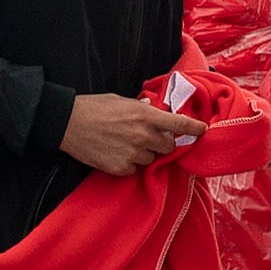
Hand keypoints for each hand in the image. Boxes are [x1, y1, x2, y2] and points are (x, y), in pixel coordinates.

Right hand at [62, 93, 204, 175]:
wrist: (67, 123)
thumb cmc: (93, 107)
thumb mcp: (120, 100)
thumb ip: (140, 106)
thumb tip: (152, 106)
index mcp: (145, 115)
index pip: (179, 124)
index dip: (194, 128)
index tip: (203, 130)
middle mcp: (143, 136)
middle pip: (168, 146)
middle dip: (162, 143)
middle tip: (147, 137)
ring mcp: (132, 154)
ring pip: (150, 159)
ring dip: (143, 153)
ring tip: (123, 143)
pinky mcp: (120, 168)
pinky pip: (134, 169)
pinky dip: (128, 164)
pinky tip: (114, 153)